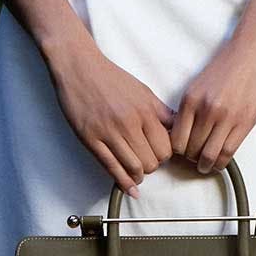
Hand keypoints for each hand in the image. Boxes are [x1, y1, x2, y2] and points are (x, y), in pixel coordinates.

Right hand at [46, 39, 174, 196]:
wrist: (79, 67)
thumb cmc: (109, 77)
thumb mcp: (143, 90)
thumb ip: (161, 112)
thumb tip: (176, 129)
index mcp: (145, 110)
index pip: (166, 148)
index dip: (164, 156)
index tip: (159, 154)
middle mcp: (129, 123)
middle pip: (152, 162)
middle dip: (151, 166)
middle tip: (146, 162)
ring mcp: (109, 132)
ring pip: (134, 168)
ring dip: (138, 175)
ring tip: (137, 174)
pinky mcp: (91, 138)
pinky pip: (110, 167)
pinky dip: (122, 182)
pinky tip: (129, 188)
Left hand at [170, 23, 255, 172]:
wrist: (253, 49)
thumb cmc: (228, 64)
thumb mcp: (200, 84)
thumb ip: (192, 107)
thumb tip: (184, 131)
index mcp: (190, 99)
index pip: (176, 138)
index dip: (177, 151)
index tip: (181, 153)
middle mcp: (204, 110)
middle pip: (190, 149)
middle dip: (190, 159)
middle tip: (193, 160)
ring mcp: (225, 117)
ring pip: (208, 155)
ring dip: (205, 164)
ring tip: (205, 165)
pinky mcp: (244, 122)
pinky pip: (227, 152)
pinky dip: (220, 162)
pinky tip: (219, 162)